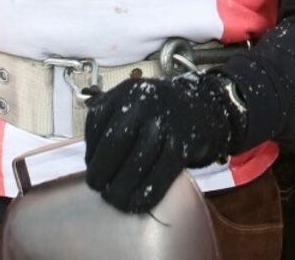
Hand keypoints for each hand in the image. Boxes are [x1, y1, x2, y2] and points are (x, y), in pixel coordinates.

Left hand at [83, 75, 242, 212]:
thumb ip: (110, 120)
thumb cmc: (158, 111)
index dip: (91, 152)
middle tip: (100, 190)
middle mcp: (144, 103)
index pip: (97, 123)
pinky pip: (162, 173)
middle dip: (102, 172)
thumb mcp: (132, 101)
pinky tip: (138, 203)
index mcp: (125, 92)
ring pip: (138, 160)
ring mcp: (166, 121)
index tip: (92, 171)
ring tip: (116, 200)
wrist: (203, 106)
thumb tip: (91, 161)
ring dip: (123, 187)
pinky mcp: (184, 142)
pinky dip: (148, 192)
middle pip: (115, 143)